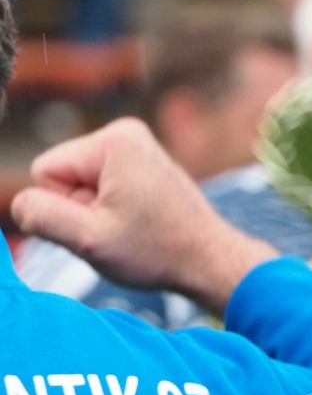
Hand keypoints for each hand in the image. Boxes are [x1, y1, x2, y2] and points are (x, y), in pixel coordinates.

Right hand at [10, 118, 276, 314]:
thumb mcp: (90, 240)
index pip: (45, 172)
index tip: (103, 223)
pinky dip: (110, 211)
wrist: (209, 259)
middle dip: (79, 209)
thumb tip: (19, 201)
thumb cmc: (159, 251)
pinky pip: (100, 189)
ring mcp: (136, 149)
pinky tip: (138, 224)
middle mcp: (126, 135)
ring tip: (132, 228)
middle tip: (119, 230)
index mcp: (114, 141)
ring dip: (95, 213)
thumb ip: (43, 217)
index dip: (63, 206)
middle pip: (61, 176)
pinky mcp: (141, 166)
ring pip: (79, 186)